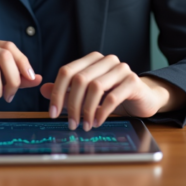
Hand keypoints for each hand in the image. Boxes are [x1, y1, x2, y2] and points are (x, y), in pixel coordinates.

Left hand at [39, 52, 170, 131]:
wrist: (143, 99)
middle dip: (72, 104)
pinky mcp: (133, 81)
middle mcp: (106, 60)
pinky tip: (98, 122)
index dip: (57, 92)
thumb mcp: (87, 95)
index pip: (67, 71)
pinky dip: (102, 112)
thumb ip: (67, 91)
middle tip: (71, 124)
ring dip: (87, 110)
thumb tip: (43, 90)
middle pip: (80, 79)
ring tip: (85, 125)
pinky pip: (113, 96)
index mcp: (92, 59)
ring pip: (95, 87)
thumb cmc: (113, 96)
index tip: (52, 113)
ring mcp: (121, 69)